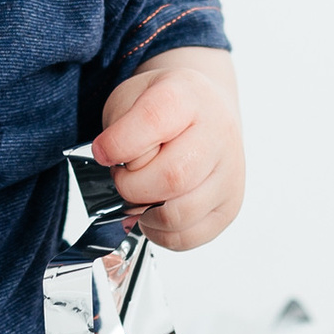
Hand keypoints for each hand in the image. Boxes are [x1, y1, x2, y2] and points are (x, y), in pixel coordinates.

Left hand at [92, 51, 243, 252]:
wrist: (205, 109)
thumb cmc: (164, 108)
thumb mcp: (131, 97)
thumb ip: (120, 129)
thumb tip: (124, 175)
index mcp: (188, 96)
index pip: (151, 122)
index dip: (118, 144)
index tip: (103, 152)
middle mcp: (218, 133)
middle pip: (172, 177)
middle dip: (131, 186)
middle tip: (123, 176)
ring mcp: (230, 173)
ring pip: (179, 214)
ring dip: (144, 212)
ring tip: (141, 193)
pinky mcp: (229, 205)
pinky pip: (187, 237)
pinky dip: (159, 232)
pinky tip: (155, 210)